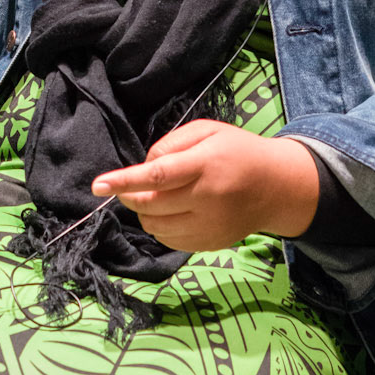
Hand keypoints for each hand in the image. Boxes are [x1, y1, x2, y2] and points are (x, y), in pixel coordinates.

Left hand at [91, 120, 320, 250]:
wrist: (277, 187)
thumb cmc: (238, 151)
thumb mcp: (208, 130)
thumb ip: (171, 143)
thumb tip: (144, 165)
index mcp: (205, 165)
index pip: (157, 176)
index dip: (124, 181)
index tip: (98, 185)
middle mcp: (206, 199)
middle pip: (150, 205)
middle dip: (129, 196)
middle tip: (127, 186)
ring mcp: (209, 226)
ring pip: (155, 226)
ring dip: (144, 211)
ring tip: (157, 196)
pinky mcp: (210, 244)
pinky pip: (169, 240)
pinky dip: (160, 226)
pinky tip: (172, 212)